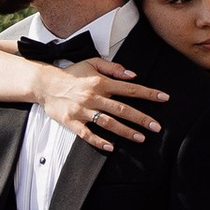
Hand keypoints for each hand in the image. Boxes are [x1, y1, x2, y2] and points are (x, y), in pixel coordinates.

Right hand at [37, 60, 168, 150]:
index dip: (148, 94)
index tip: (164, 98)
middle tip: (156, 127)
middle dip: (141, 118)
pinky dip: (99, 141)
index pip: (130, 89)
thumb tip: (133, 75)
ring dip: (125, 131)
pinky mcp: (72, 122)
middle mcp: (93, 96)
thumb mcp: (92, 63)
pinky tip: (111, 147)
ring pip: (108, 123)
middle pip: (122, 109)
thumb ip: (113, 68)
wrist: (45, 84)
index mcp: (100, 82)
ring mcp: (83, 111)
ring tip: (141, 138)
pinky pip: (87, 134)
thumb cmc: (72, 73)